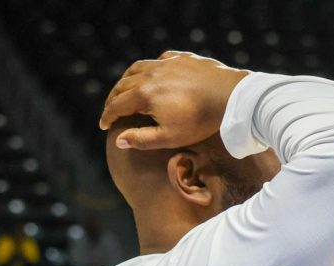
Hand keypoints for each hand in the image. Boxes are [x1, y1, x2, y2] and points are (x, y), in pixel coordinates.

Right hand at [99, 51, 247, 149]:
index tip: (104, 125)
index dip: (108, 116)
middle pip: (123, 84)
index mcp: (144, 94)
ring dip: (127, 80)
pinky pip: (159, 60)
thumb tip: (118, 140)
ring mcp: (166, 63)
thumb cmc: (200, 121)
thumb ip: (142, 139)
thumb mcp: (169, 137)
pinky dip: (150, 68)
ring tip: (125, 89)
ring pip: (138, 68)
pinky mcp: (182, 58)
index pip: (117, 105)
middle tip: (110, 110)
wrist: (230, 96)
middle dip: (113, 98)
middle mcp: (150, 74)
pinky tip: (152, 73)